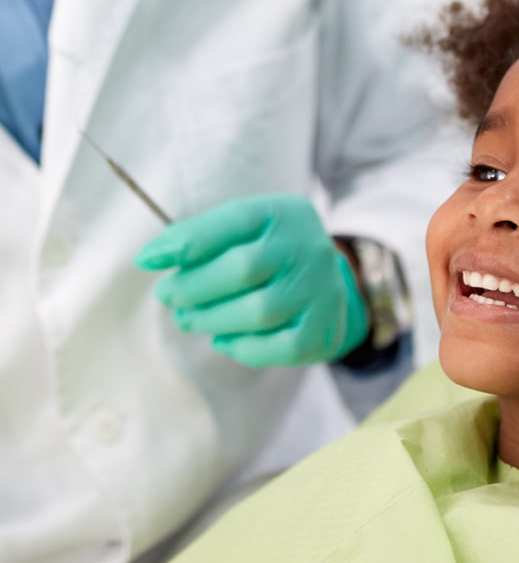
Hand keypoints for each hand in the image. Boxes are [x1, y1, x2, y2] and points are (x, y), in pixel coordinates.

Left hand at [134, 194, 369, 366]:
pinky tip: (224, 339)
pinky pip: (281, 346)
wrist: (326, 281)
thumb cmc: (268, 253)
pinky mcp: (324, 328)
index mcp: (283, 214)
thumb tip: (149, 258)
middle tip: (169, 296)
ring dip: (212, 320)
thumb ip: (200, 237)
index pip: (233, 220)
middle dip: (193, 287)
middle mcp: (308, 247)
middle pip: (243, 269)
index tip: (148, 260)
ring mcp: (321, 289)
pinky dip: (244, 348)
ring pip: (259, 312)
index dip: (186, 242)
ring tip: (189, 319)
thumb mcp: (242, 229)